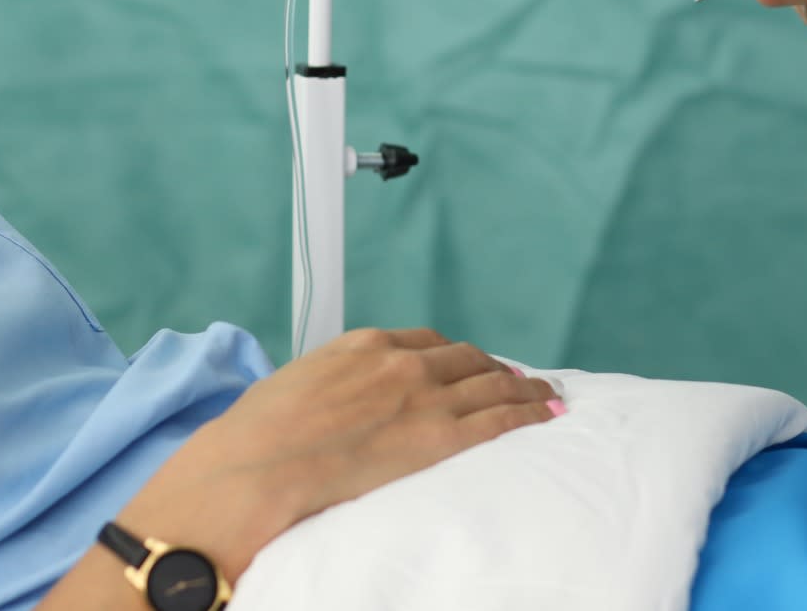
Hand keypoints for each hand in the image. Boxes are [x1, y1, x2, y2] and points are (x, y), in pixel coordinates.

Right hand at [116, 328, 557, 580]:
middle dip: (493, 369)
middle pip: (466, 359)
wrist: (261, 464)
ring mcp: (425, 398)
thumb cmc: (262, 432)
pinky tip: (545, 415)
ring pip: (492, 384)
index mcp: (367, 345)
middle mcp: (403, 363)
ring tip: (545, 394)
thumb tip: (327, 398)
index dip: (454, 355)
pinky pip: (497, 419)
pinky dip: (527, 414)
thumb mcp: (297, 383)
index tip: (467, 363)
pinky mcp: (439, 437)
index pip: (427, 342)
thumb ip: (329, 382)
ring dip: (523, 388)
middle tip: (511, 378)